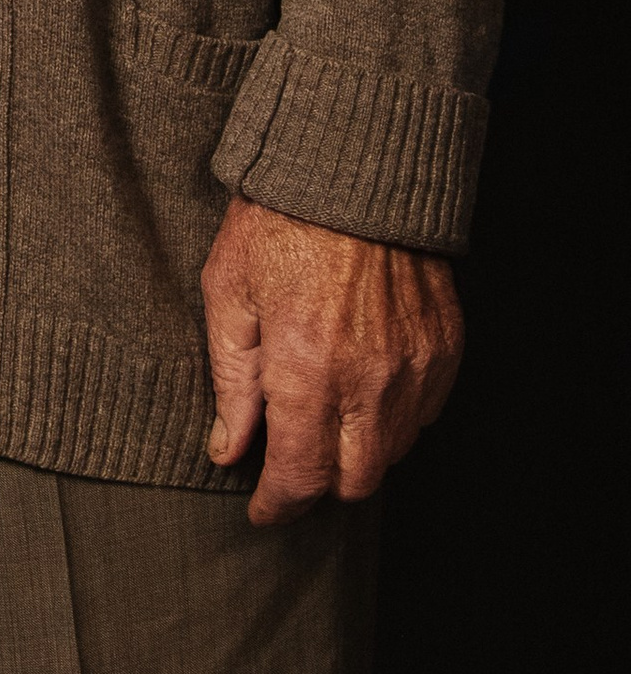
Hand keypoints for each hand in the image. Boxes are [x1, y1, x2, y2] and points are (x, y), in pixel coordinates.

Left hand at [201, 193, 462, 522]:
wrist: (352, 163)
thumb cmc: (277, 220)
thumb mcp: (228, 292)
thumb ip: (230, 381)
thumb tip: (228, 449)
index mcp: (305, 369)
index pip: (300, 477)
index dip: (277, 506)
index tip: (262, 510)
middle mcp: (368, 379)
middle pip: (355, 482)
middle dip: (320, 485)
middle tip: (292, 463)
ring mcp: (414, 365)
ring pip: (394, 452)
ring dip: (358, 450)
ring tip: (326, 416)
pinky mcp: (444, 347)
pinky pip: (425, 413)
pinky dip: (396, 415)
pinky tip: (365, 386)